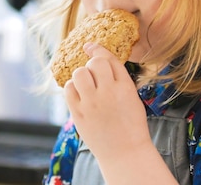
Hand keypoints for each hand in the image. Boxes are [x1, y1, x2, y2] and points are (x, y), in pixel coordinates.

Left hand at [64, 43, 150, 160]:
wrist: (125, 153)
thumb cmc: (131, 125)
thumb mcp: (132, 98)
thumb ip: (118, 79)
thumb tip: (98, 57)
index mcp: (125, 87)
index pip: (109, 59)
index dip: (98, 50)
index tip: (90, 47)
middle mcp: (108, 93)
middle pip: (94, 64)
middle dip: (93, 66)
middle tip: (95, 77)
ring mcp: (92, 104)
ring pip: (79, 73)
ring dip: (82, 75)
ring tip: (86, 85)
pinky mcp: (79, 114)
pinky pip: (69, 89)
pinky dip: (72, 88)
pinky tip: (79, 94)